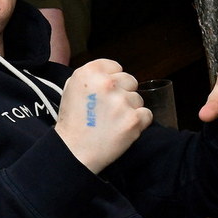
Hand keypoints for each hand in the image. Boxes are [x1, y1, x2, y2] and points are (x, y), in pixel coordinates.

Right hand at [54, 59, 151, 173]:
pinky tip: (122, 128)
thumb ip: (90, 77)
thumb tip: (109, 74)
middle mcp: (106, 83)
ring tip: (113, 121)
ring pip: (138, 98)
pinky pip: (146, 114)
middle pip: (130, 80)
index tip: (105, 91)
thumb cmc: (73, 121)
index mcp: (89, 72)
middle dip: (123, 92)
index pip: (115, 66)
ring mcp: (121, 101)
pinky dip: (138, 122)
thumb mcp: (71, 89)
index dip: (111, 79)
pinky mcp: (134, 119)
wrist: (74, 150)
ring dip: (129, 108)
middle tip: (109, 108)